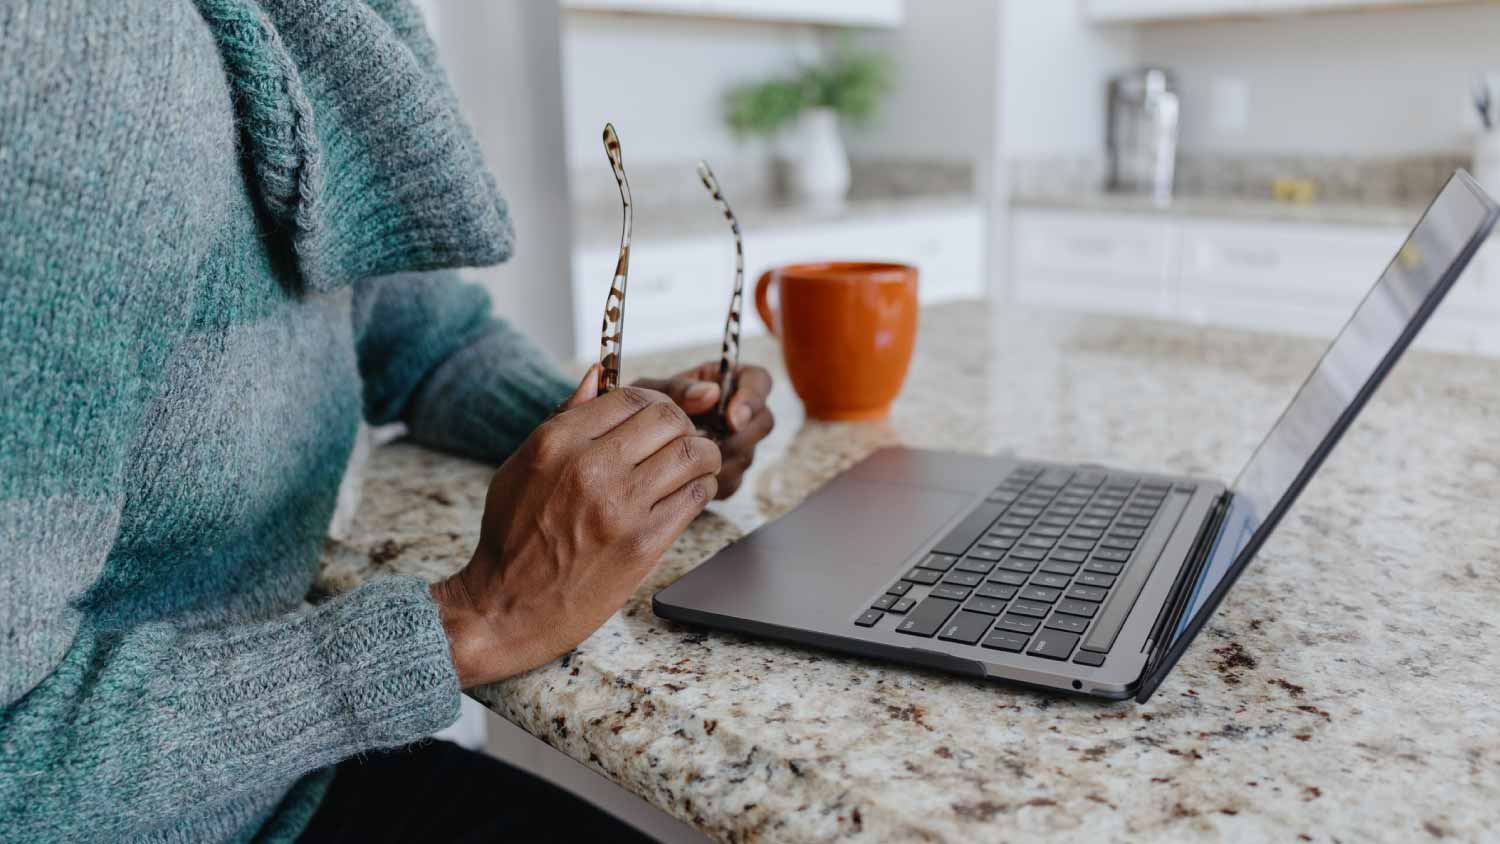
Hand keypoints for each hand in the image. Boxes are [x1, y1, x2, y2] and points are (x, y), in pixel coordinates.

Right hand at [431, 365, 720, 687]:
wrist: (506, 607)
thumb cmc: (511, 538)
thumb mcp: (520, 466)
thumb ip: (562, 418)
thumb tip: (595, 375)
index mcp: (557, 442)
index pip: (631, 397)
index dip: (656, 402)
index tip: (662, 417)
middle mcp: (591, 466)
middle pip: (668, 420)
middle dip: (685, 425)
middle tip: (685, 440)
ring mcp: (620, 505)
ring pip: (692, 454)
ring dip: (704, 455)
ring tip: (699, 464)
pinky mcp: (644, 542)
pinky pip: (695, 497)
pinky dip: (702, 489)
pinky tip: (691, 494)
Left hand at [634, 362, 773, 498]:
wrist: (631, 444)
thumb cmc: (642, 410)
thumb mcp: (652, 392)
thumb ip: (679, 388)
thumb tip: (711, 392)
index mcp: (726, 382)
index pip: (759, 381)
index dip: (753, 397)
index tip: (732, 416)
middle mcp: (738, 413)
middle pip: (762, 422)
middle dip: (738, 436)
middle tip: (708, 442)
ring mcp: (737, 445)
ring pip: (747, 455)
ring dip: (719, 459)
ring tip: (685, 456)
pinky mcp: (728, 475)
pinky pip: (731, 482)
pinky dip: (710, 480)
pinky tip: (685, 475)